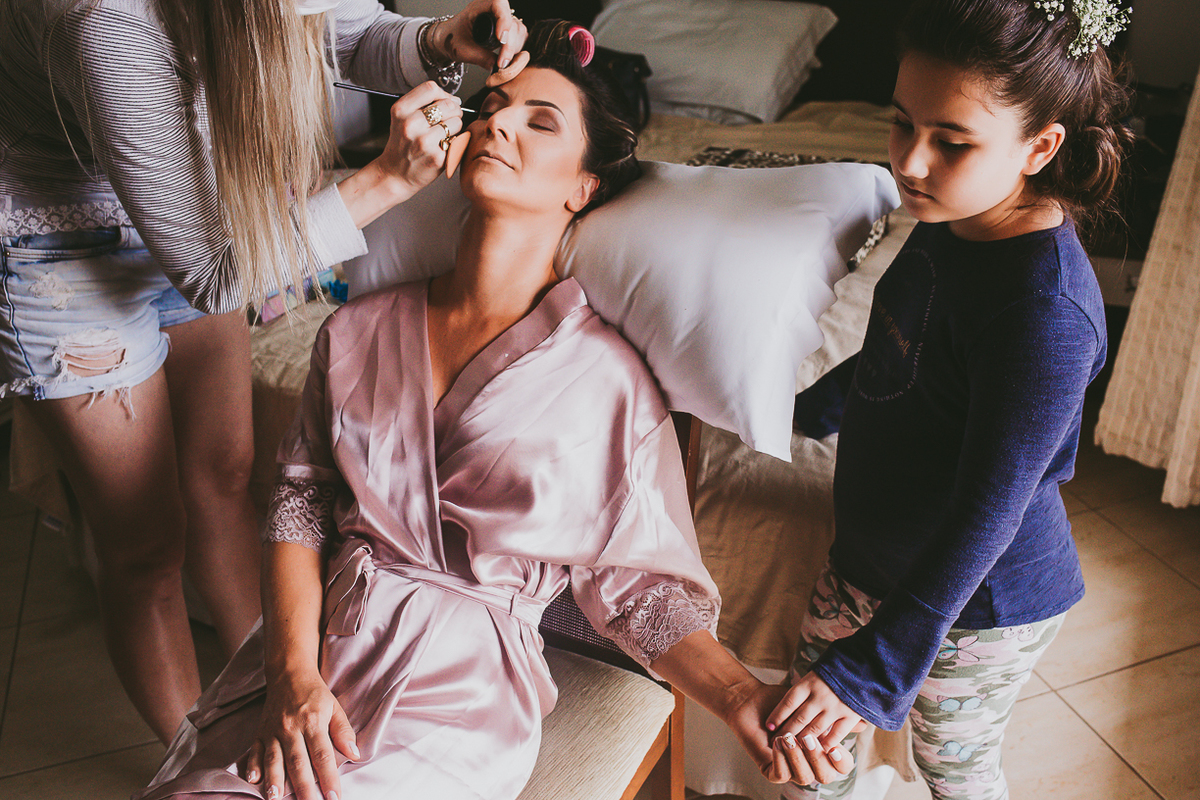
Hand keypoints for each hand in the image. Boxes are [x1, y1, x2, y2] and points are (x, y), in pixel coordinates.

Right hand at [242, 669, 358, 799]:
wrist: (288, 673)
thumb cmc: (315, 694)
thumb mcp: (335, 707)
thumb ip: (343, 731)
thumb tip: (355, 754)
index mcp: (313, 722)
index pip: (322, 755)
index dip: (328, 778)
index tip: (334, 796)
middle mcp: (291, 728)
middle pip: (298, 763)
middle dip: (304, 788)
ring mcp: (273, 731)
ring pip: (274, 759)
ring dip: (275, 781)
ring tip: (275, 799)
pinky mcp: (260, 732)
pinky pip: (255, 751)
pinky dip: (253, 766)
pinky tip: (253, 780)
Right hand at [378, 82, 464, 196]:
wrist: (395, 174)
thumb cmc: (402, 145)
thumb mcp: (402, 117)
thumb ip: (422, 103)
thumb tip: (453, 98)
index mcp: (401, 110)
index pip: (430, 89)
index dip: (443, 94)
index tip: (445, 101)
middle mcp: (411, 124)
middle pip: (448, 104)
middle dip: (453, 111)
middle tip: (448, 120)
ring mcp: (424, 142)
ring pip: (456, 122)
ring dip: (455, 127)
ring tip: (443, 135)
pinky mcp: (437, 157)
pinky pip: (458, 141)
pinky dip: (455, 142)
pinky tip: (443, 147)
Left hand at [432, 0, 528, 71]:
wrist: (449, 40)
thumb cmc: (452, 38)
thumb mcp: (463, 50)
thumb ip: (482, 58)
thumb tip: (499, 69)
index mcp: (480, 6)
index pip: (498, 3)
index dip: (503, 20)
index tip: (500, 38)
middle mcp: (494, 10)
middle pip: (512, 23)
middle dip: (510, 44)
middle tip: (501, 63)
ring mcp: (503, 20)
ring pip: (519, 32)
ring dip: (514, 49)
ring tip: (501, 63)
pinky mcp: (508, 31)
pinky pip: (519, 39)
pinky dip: (515, 51)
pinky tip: (505, 60)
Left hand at [720, 679, 853, 785]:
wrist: (752, 699)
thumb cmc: (783, 703)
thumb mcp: (812, 707)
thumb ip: (835, 716)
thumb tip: (863, 721)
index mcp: (822, 752)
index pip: (840, 766)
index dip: (840, 760)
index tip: (835, 747)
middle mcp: (809, 763)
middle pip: (825, 776)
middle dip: (817, 758)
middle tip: (809, 738)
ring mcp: (791, 769)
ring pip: (804, 777)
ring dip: (797, 757)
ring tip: (789, 737)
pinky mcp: (771, 771)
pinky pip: (780, 775)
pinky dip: (781, 759)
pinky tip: (778, 743)